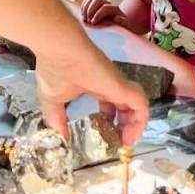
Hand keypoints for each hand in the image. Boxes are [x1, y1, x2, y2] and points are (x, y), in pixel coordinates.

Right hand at [34, 42, 149, 144]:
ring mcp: (118, 86)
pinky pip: (141, 107)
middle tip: (118, 143)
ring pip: (137, 107)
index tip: (106, 136)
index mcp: (96, 87)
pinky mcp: (123, 87)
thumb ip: (57, 120)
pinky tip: (131, 137)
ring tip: (127, 143)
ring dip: (135, 126)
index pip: (110, 104)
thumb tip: (60, 139)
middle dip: (124, 126)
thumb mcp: (53, 101)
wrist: (61, 50)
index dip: (111, 120)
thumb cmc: (56, 70)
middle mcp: (110, 87)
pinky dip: (141, 122)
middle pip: (126, 107)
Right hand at [76, 0, 127, 28]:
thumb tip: (116, 18)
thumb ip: (122, 22)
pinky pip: (88, 0)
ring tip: (84, 18)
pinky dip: (83, 6)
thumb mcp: (124, 26)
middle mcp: (108, 3)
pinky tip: (83, 14)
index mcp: (116, 9)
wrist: (120, 24)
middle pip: (97, 1)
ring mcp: (102, 2)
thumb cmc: (121, 27)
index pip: (105, 8)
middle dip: (90, 10)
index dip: (98, 14)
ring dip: (86, 8)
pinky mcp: (96, 4)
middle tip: (88, 20)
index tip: (93, 23)